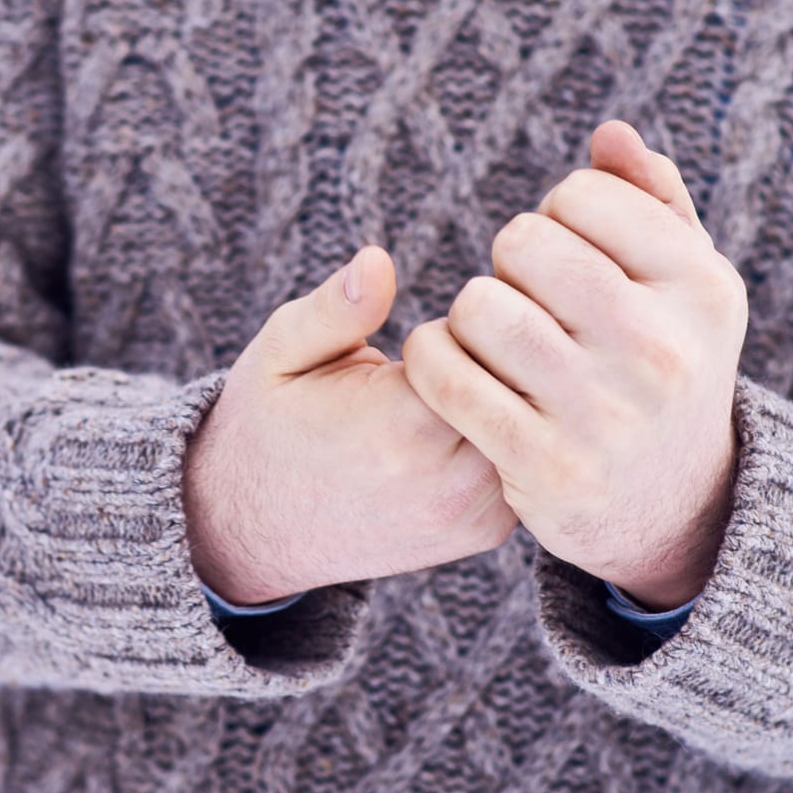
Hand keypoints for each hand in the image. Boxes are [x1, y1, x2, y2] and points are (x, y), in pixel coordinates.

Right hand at [183, 246, 520, 605]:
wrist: (257, 530)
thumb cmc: (270, 423)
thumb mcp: (282, 352)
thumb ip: (335, 308)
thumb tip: (378, 259)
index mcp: (396, 427)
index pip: (485, 343)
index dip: (467, 322)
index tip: (437, 324)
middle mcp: (443, 482)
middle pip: (522, 384)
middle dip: (496, 357)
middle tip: (457, 349)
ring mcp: (470, 515)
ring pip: (534, 425)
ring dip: (510, 398)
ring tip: (459, 386)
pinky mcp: (485, 533)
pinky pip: (525, 462)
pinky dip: (508, 437)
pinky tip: (466, 425)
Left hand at [402, 120, 747, 610]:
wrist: (670, 505)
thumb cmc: (661, 363)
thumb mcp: (683, 284)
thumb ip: (652, 199)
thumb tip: (609, 134)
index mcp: (702, 287)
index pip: (580, 196)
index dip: (554, 214)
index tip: (565, 255)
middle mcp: (661, 349)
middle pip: (522, 244)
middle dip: (509, 262)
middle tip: (525, 299)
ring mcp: (603, 413)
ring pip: (478, 307)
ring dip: (467, 315)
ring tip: (492, 336)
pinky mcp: (544, 466)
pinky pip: (444, 376)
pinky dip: (432, 359)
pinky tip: (451, 367)